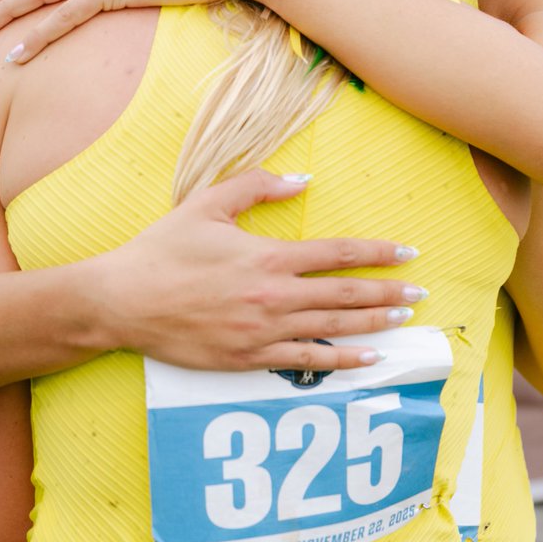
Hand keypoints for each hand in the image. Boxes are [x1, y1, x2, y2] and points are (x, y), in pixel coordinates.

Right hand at [89, 169, 424, 371]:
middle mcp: (273, 296)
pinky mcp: (248, 359)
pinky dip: (341, 361)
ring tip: (403, 321)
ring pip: (333, 328)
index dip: (377, 253)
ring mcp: (262, 332)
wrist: (122, 301)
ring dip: (373, 324)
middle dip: (388, 293)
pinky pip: (306, 362)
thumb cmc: (163, 249)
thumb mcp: (208, 204)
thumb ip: (257, 187)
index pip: (337, 254)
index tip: (407, 252)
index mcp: (267, 257)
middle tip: (419, 293)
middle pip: (345, 294)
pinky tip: (367, 359)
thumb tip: (302, 180)